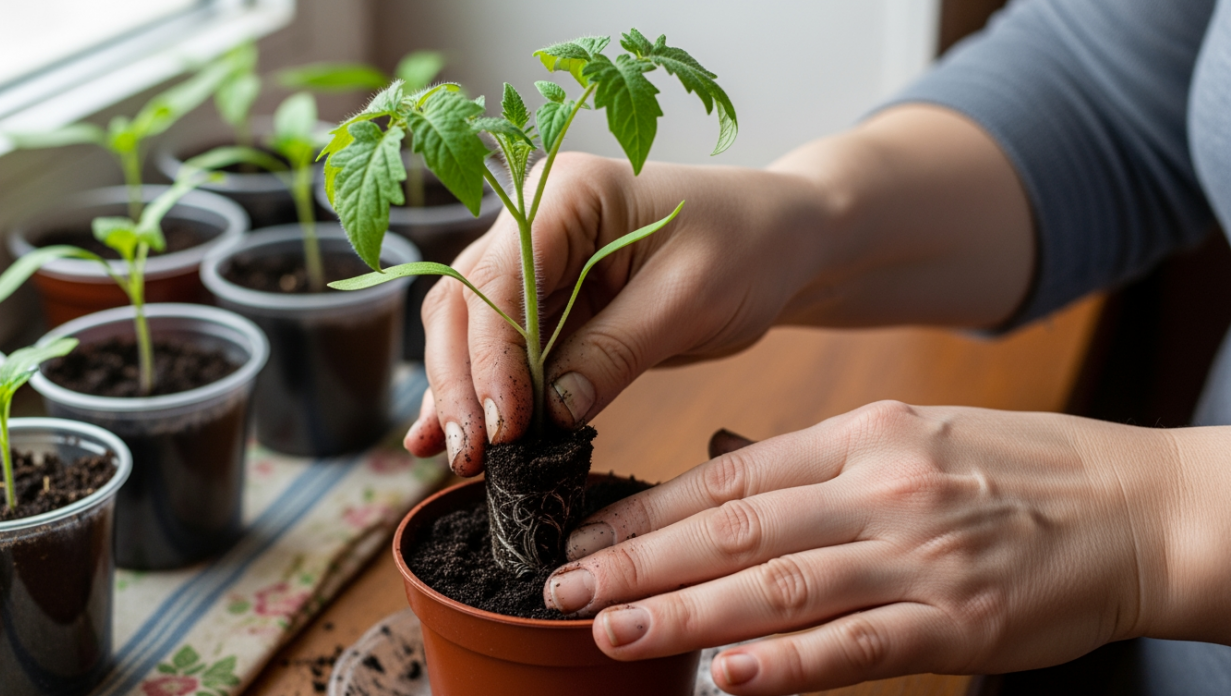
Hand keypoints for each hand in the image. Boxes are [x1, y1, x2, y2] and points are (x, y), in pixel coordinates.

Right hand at [404, 152, 828, 473]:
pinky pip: (501, 351)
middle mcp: (533, 221)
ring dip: (460, 393)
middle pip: (467, 304)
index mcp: (564, 194)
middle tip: (470, 455)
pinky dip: (482, 393)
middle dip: (462, 382)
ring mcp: (535, 262)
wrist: (781, 242)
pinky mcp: (549, 304)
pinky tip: (457, 437)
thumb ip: (614, 352)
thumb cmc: (748, 249)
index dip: (492, 358)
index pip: (501, 281)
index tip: (505, 427)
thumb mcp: (689, 300)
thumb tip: (548, 412)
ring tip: (456, 458)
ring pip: (469, 330)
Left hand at [542, 401, 1189, 693]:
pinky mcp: (957, 620)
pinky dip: (788, 662)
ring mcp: (918, 553)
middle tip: (562, 586)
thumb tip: (722, 472)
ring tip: (610, 629)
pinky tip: (726, 675)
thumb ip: (819, 461)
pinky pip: (856, 645)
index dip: (648, 507)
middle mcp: (879, 486)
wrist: (1141, 510)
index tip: (586, 532)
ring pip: (777, 584)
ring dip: (684, 611)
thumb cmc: (1021, 472)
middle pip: (734, 527)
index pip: (730, 475)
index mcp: (862, 436)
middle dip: (638, 560)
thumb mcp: (915, 433)